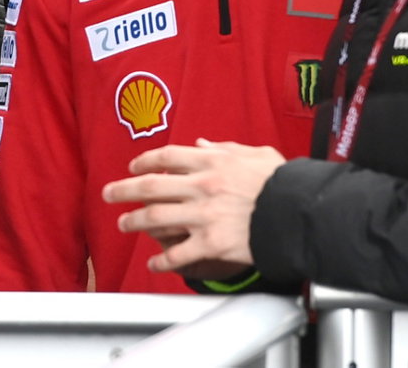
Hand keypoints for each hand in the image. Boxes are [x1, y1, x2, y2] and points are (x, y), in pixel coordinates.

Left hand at [102, 138, 284, 277]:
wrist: (298, 213)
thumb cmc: (282, 183)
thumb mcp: (257, 154)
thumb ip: (226, 148)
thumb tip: (201, 144)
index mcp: (212, 162)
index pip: (166, 157)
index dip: (144, 162)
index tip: (132, 167)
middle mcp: (202, 187)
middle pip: (150, 187)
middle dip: (123, 190)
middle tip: (109, 194)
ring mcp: (204, 216)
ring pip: (155, 218)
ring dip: (134, 221)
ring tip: (124, 224)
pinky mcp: (211, 244)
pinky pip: (178, 254)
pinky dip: (161, 260)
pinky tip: (153, 263)